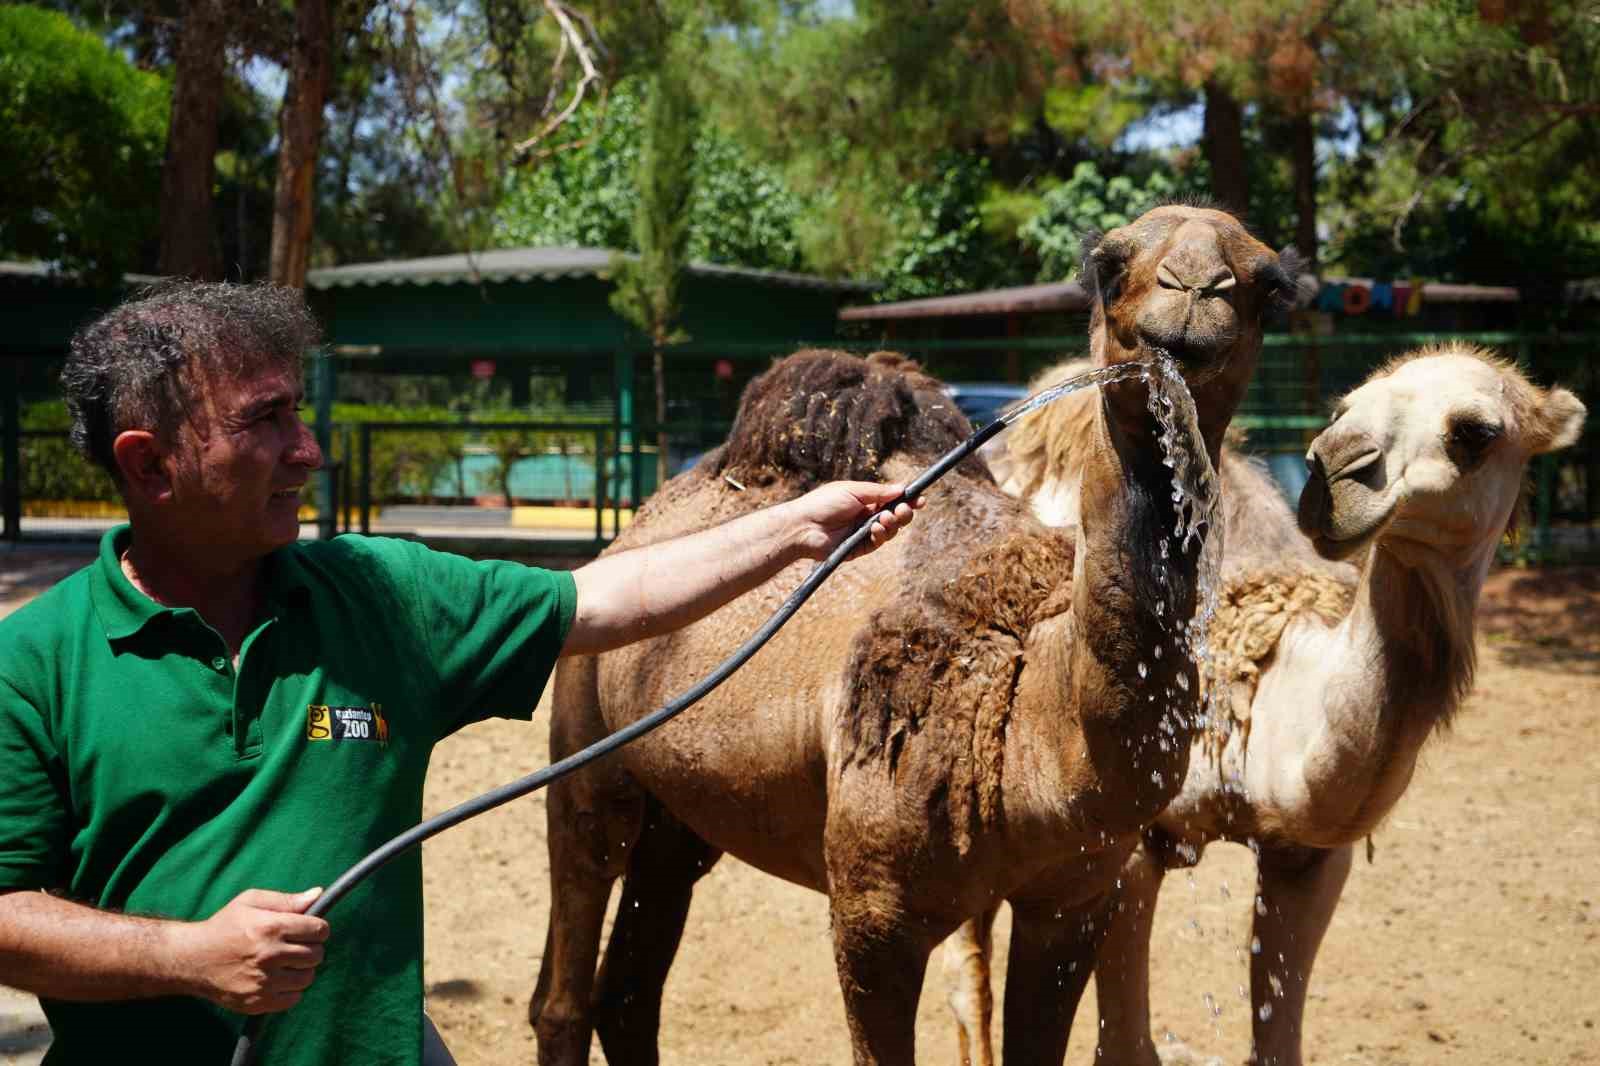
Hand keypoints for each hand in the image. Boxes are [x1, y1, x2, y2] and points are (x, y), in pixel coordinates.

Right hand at [179, 888, 328, 1013]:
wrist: (192, 959)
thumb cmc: (224, 926)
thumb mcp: (250, 902)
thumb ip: (286, 900)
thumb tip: (318, 895)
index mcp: (270, 928)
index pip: (319, 930)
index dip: (318, 928)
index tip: (309, 929)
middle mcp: (268, 956)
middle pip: (316, 954)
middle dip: (311, 948)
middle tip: (295, 945)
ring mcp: (263, 982)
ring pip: (307, 977)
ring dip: (301, 969)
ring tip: (285, 962)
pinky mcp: (257, 1002)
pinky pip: (293, 998)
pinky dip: (290, 989)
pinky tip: (276, 978)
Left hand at [788, 481, 922, 560]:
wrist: (804, 526)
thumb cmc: (823, 503)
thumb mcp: (853, 491)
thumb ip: (878, 492)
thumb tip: (901, 487)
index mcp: (865, 500)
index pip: (893, 500)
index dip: (908, 500)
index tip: (921, 498)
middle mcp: (867, 516)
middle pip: (896, 516)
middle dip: (904, 512)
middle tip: (904, 509)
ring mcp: (864, 532)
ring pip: (891, 530)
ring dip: (893, 523)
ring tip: (885, 518)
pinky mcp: (860, 547)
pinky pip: (879, 542)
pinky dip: (881, 534)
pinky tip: (876, 528)